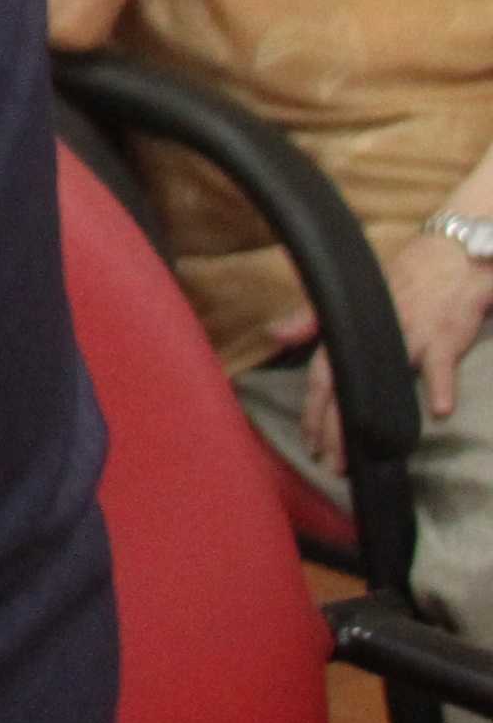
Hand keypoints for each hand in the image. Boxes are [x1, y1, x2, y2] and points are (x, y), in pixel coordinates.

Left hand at [306, 228, 492, 466]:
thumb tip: (273, 334)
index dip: (313, 411)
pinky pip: (441, 365)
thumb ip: (312, 318)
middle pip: (345, 388)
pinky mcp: (443, 337)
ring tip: (364, 456)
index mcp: (347, 329)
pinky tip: (438, 413)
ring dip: (374, 422)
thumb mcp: (352, 298)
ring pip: (385, 386)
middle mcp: (371, 337)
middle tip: (330, 465)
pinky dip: (441, 387)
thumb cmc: (399, 282)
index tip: (309, 444)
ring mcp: (408, 337)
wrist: (448, 258)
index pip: (321, 377)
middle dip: (335, 429)